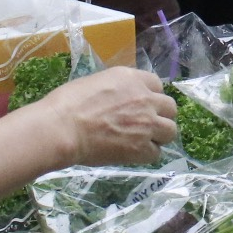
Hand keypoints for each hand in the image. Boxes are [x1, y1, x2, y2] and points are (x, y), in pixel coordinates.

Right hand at [40, 66, 177, 166]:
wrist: (62, 128)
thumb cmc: (68, 103)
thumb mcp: (97, 82)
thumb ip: (117, 89)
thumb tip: (120, 99)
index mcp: (132, 79)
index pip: (157, 84)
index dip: (151, 96)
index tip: (142, 105)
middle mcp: (145, 98)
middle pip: (170, 107)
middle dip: (160, 115)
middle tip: (145, 124)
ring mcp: (147, 124)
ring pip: (170, 131)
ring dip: (159, 136)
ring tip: (143, 141)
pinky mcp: (141, 147)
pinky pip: (156, 153)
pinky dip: (146, 154)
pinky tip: (133, 153)